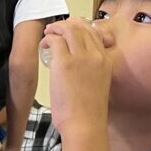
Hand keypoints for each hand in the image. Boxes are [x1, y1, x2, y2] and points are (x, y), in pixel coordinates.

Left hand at [41, 18, 111, 135]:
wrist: (85, 125)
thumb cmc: (88, 113)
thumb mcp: (98, 86)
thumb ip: (91, 72)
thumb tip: (77, 68)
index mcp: (106, 60)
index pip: (95, 33)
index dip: (80, 28)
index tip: (69, 31)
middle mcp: (96, 55)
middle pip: (81, 27)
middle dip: (66, 25)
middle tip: (55, 30)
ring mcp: (81, 57)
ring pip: (69, 30)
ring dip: (56, 29)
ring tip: (48, 35)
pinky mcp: (64, 63)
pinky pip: (55, 40)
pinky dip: (48, 39)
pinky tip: (44, 46)